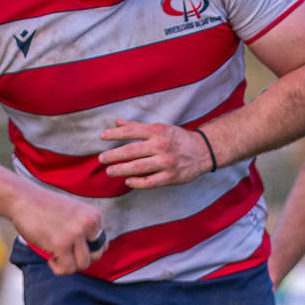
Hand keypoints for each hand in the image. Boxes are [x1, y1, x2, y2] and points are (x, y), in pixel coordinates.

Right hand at [8, 184, 105, 275]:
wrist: (23, 199)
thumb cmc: (47, 208)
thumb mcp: (75, 213)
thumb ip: (88, 229)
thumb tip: (100, 251)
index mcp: (94, 216)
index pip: (102, 245)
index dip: (87, 251)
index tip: (73, 247)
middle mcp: (88, 224)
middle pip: (94, 257)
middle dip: (78, 259)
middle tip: (64, 253)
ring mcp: (75, 234)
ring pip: (82, 265)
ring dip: (68, 264)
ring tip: (56, 255)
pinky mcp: (61, 244)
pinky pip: (67, 269)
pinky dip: (58, 268)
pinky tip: (50, 259)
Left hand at [99, 119, 214, 188]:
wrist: (203, 151)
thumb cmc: (178, 139)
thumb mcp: (160, 128)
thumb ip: (137, 126)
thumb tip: (117, 122)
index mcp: (157, 131)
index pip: (131, 131)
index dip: (114, 134)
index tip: (101, 137)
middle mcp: (161, 146)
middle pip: (132, 150)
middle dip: (114, 155)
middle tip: (101, 159)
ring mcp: (166, 162)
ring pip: (138, 167)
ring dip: (121, 169)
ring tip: (109, 171)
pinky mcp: (170, 177)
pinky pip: (150, 182)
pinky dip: (137, 182)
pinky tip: (127, 181)